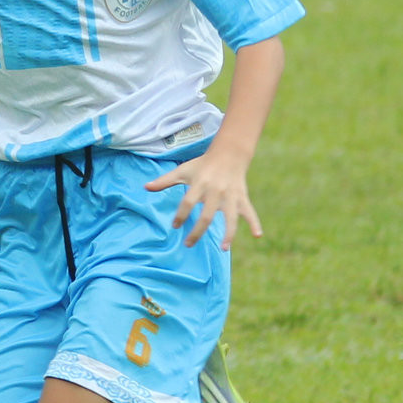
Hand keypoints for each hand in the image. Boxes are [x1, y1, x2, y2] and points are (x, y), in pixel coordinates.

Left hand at [144, 146, 262, 249]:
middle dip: (198, 231)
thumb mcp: (183, 170)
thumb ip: (165, 181)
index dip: (180, 215)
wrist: (229, 153)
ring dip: (229, 233)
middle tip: (188, 244)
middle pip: (207, 215)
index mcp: (200, 184)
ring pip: (230, 217)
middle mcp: (215, 191)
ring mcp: (230, 196)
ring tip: (223, 248)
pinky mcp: (242, 198)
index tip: (175, 226)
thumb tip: (145, 187)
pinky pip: (250, 212)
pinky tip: (258, 235)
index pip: (188, 203)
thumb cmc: (202, 165)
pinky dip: (255, 223)